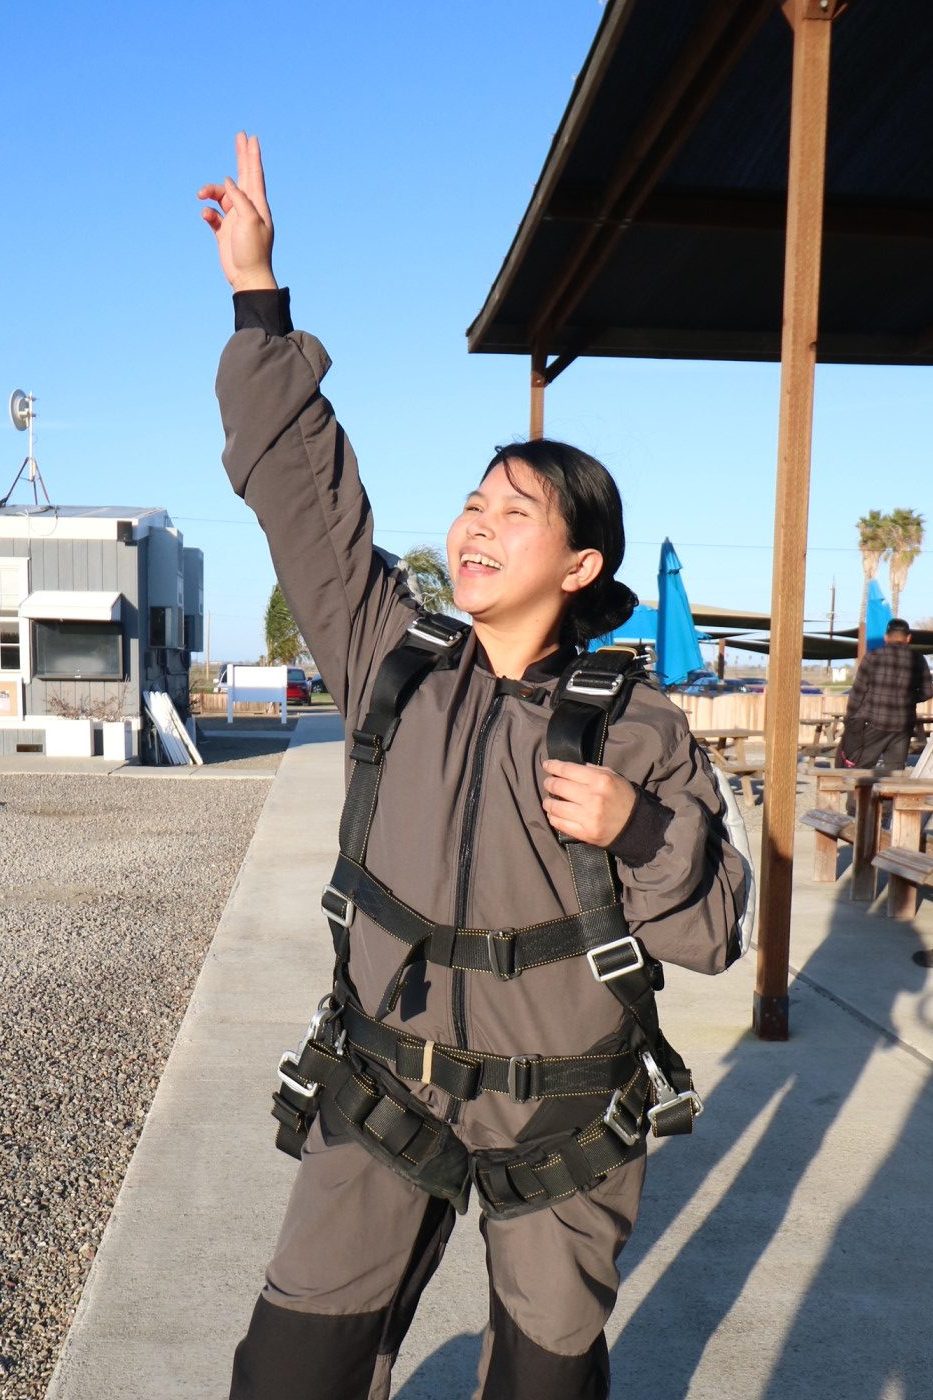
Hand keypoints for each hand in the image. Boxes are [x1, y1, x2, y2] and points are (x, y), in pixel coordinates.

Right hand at [197, 132, 276, 291]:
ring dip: (209, 192)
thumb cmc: (252, 250)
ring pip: (220, 195)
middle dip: (240, 156)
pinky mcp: (224, 231)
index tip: (250, 138)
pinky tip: (205, 215)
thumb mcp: (249, 220)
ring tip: (200, 195)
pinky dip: (207, 212)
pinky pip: (213, 214)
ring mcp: (235, 219)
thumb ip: (239, 198)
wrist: (247, 277)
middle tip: (239, 136)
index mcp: (257, 205)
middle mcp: (247, 208)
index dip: (252, 155)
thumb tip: (228, 181)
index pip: (254, 174)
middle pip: (241, 176)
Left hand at [541, 759, 636, 845]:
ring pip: (555, 807)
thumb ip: (593, 770)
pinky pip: (560, 824)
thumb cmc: (623, 798)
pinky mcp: (585, 833)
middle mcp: (592, 797)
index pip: (568, 770)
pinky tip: (554, 814)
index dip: (553, 766)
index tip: (546, 765)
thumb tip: (570, 768)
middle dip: (549, 783)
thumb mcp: (614, 777)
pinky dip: (553, 817)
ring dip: (548, 802)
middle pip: (558, 786)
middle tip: (548, 783)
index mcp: (600, 780)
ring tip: (549, 801)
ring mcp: (588, 816)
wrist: (635, 826)